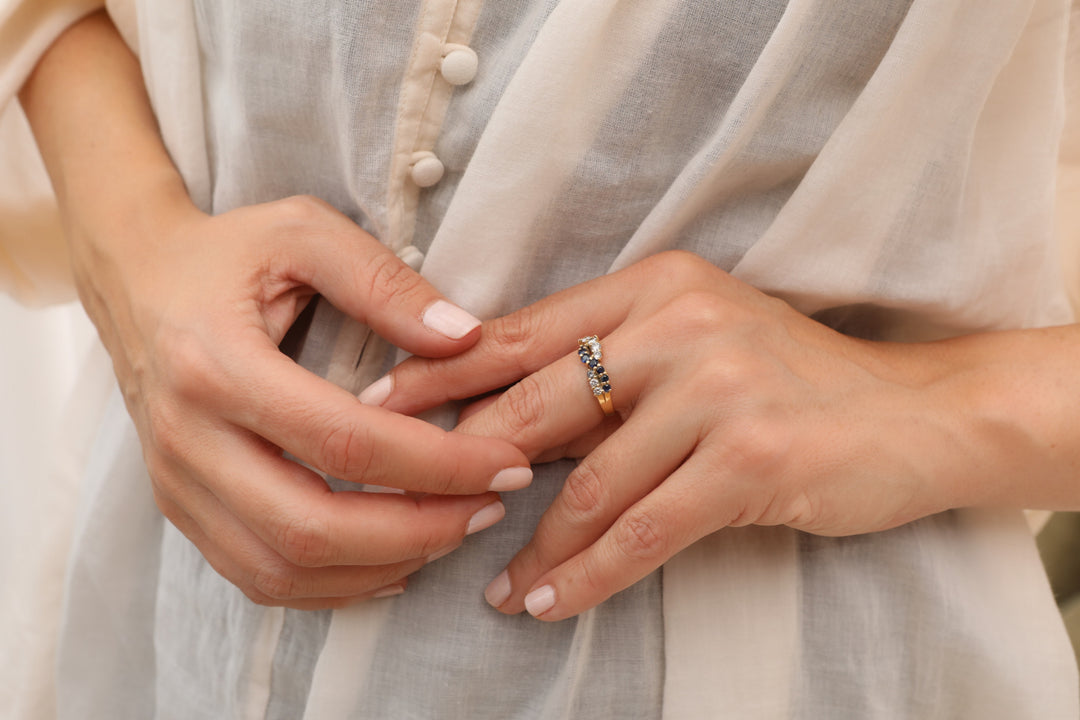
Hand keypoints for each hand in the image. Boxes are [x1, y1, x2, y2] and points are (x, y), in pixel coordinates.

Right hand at [72, 194, 531, 609]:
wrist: (134, 277)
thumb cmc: (228, 252)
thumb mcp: (305, 232)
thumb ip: (384, 281)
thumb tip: (464, 337)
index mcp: (215, 364)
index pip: (345, 443)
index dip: (438, 465)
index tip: (506, 464)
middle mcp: (186, 438)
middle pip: (311, 526)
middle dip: (418, 530)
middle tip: (490, 510)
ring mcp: (176, 483)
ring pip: (282, 569)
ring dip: (381, 566)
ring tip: (453, 531)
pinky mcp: (180, 506)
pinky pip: (257, 576)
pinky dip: (332, 586)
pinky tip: (393, 562)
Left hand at [369, 251, 969, 619]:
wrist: (914, 415)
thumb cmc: (791, 382)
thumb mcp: (698, 344)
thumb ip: (611, 364)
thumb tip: (506, 415)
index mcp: (654, 285)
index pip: (522, 330)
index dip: (442, 373)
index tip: (377, 405)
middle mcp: (680, 323)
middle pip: (539, 404)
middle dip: (467, 467)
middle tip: (411, 509)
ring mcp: (720, 388)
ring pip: (589, 484)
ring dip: (535, 546)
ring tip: (498, 586)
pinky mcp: (753, 459)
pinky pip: (645, 530)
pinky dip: (590, 573)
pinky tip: (552, 601)